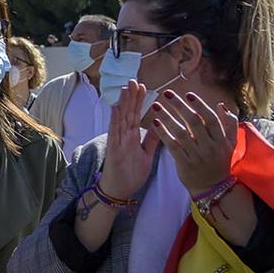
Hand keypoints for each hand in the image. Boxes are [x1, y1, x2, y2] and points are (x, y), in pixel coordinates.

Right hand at [98, 80, 154, 195]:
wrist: (118, 192)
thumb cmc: (130, 174)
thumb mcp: (146, 155)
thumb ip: (151, 140)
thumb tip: (159, 125)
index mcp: (132, 137)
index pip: (136, 115)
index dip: (139, 101)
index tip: (143, 87)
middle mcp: (123, 137)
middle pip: (128, 113)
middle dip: (131, 97)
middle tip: (134, 80)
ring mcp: (118, 142)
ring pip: (121, 119)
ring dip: (123, 104)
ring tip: (126, 88)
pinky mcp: (114, 151)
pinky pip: (114, 134)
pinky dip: (115, 121)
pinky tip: (116, 108)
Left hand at [148, 91, 239, 192]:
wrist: (212, 187)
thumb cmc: (219, 161)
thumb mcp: (230, 144)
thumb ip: (229, 124)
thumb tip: (221, 105)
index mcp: (222, 140)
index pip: (211, 119)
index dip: (200, 106)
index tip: (188, 94)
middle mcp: (210, 147)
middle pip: (194, 122)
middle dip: (180, 106)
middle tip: (167, 94)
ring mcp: (197, 156)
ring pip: (181, 133)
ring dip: (167, 117)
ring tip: (156, 106)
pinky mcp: (185, 164)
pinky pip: (172, 146)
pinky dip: (163, 134)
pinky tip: (155, 123)